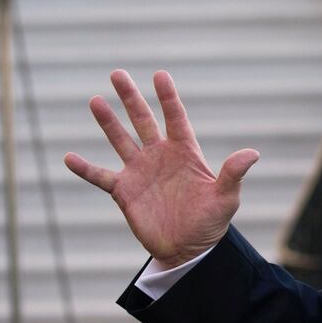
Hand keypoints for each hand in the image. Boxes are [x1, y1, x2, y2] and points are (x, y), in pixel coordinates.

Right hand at [64, 70, 259, 268]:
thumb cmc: (210, 222)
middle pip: (143, 120)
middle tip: (117, 73)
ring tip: (96, 101)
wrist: (188, 249)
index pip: (175, 118)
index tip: (159, 75)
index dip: (168, 97)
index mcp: (185, 152)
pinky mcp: (124, 191)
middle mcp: (160, 156)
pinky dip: (85, 169)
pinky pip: (100, 176)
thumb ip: (233, 174)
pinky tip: (69, 157)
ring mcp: (140, 172)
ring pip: (120, 140)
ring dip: (108, 122)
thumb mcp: (226, 198)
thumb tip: (252, 153)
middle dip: (131, 98)